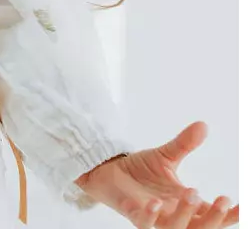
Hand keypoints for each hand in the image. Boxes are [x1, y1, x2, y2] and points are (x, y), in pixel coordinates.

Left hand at [75, 122, 237, 226]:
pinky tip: (156, 203)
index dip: (228, 214)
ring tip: (192, 191)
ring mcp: (154, 216)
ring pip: (175, 227)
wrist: (110, 170)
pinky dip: (151, 216)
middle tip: (222, 200)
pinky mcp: (133, 212)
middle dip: (213, 217)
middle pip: (200, 227)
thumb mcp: (166, 156)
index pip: (212, 214)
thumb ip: (184, 144)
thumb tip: (203, 125)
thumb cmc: (141, 170)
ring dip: (185, 213)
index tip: (240, 205)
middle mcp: (173, 213)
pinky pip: (144, 222)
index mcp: (184, 203)